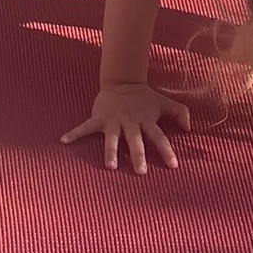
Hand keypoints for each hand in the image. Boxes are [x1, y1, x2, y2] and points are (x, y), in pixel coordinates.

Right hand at [62, 79, 191, 172]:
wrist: (122, 81)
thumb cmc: (145, 97)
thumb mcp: (164, 103)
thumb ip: (180, 113)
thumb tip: (189, 129)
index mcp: (146, 121)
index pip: (159, 137)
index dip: (166, 150)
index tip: (173, 165)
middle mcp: (130, 123)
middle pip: (136, 141)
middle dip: (138, 155)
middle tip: (141, 171)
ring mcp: (113, 121)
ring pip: (112, 138)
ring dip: (111, 151)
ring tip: (110, 166)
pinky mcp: (99, 118)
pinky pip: (85, 127)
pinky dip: (74, 133)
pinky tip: (64, 141)